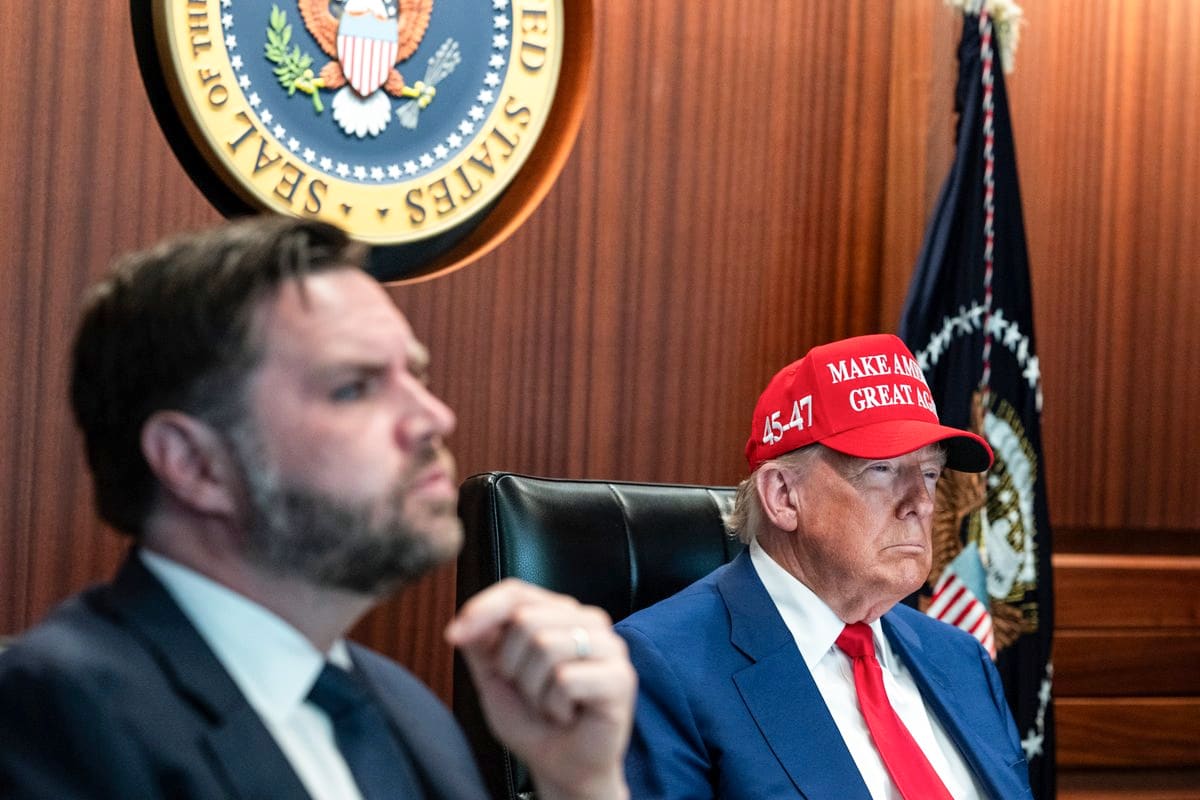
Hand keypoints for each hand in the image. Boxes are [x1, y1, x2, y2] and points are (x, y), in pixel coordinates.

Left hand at [445, 579, 634, 799]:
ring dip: (534, 690)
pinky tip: (568, 715)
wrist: (560, 766)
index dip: (482, 609)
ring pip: (546, 646)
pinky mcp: (621, 677)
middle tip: (530, 692)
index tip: (453, 636)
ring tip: (549, 704)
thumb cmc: (532, 720)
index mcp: (559, 613)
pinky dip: (554, 706)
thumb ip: (481, 643)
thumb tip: (463, 621)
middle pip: (526, 619)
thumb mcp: (494, 676)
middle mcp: (588, 620)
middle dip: (511, 666)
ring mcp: (610, 646)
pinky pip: (566, 679)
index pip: (516, 591)